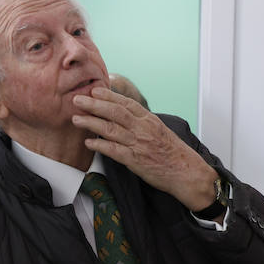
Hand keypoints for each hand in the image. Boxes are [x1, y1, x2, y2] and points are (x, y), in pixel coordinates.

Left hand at [72, 86, 218, 211]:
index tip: (94, 90)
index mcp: (149, 120)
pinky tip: (88, 143)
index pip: (126, 103)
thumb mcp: (160, 131)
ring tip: (76, 119)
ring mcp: (139, 144)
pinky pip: (113, 151)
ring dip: (91, 123)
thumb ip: (143, 123)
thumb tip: (125, 117)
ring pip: (111, 129)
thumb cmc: (174, 153)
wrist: (187, 173)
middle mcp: (143, 129)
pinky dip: (99, 146)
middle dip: (94, 104)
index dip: (109, 95)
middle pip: (115, 112)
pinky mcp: (135, 161)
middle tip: (78, 99)